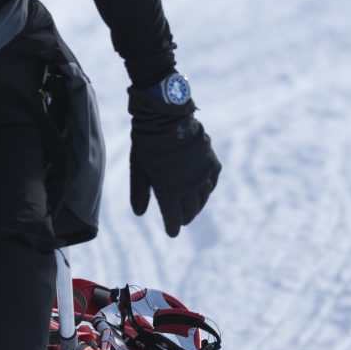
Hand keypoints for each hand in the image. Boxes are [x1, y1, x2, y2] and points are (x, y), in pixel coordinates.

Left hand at [128, 86, 219, 236]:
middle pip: (190, 210)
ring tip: (192, 208)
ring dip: (197, 205)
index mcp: (169, 190)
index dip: (172, 227)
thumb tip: (139, 213)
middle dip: (184, 217)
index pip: (173, 218)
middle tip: (181, 220)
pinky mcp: (212, 163)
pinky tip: (203, 190)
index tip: (172, 233)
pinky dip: (207, 189)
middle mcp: (189, 186)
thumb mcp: (138, 168)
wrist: (167, 117)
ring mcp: (203, 174)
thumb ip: (139, 193)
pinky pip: (212, 182)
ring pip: (203, 198)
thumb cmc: (147, 143)